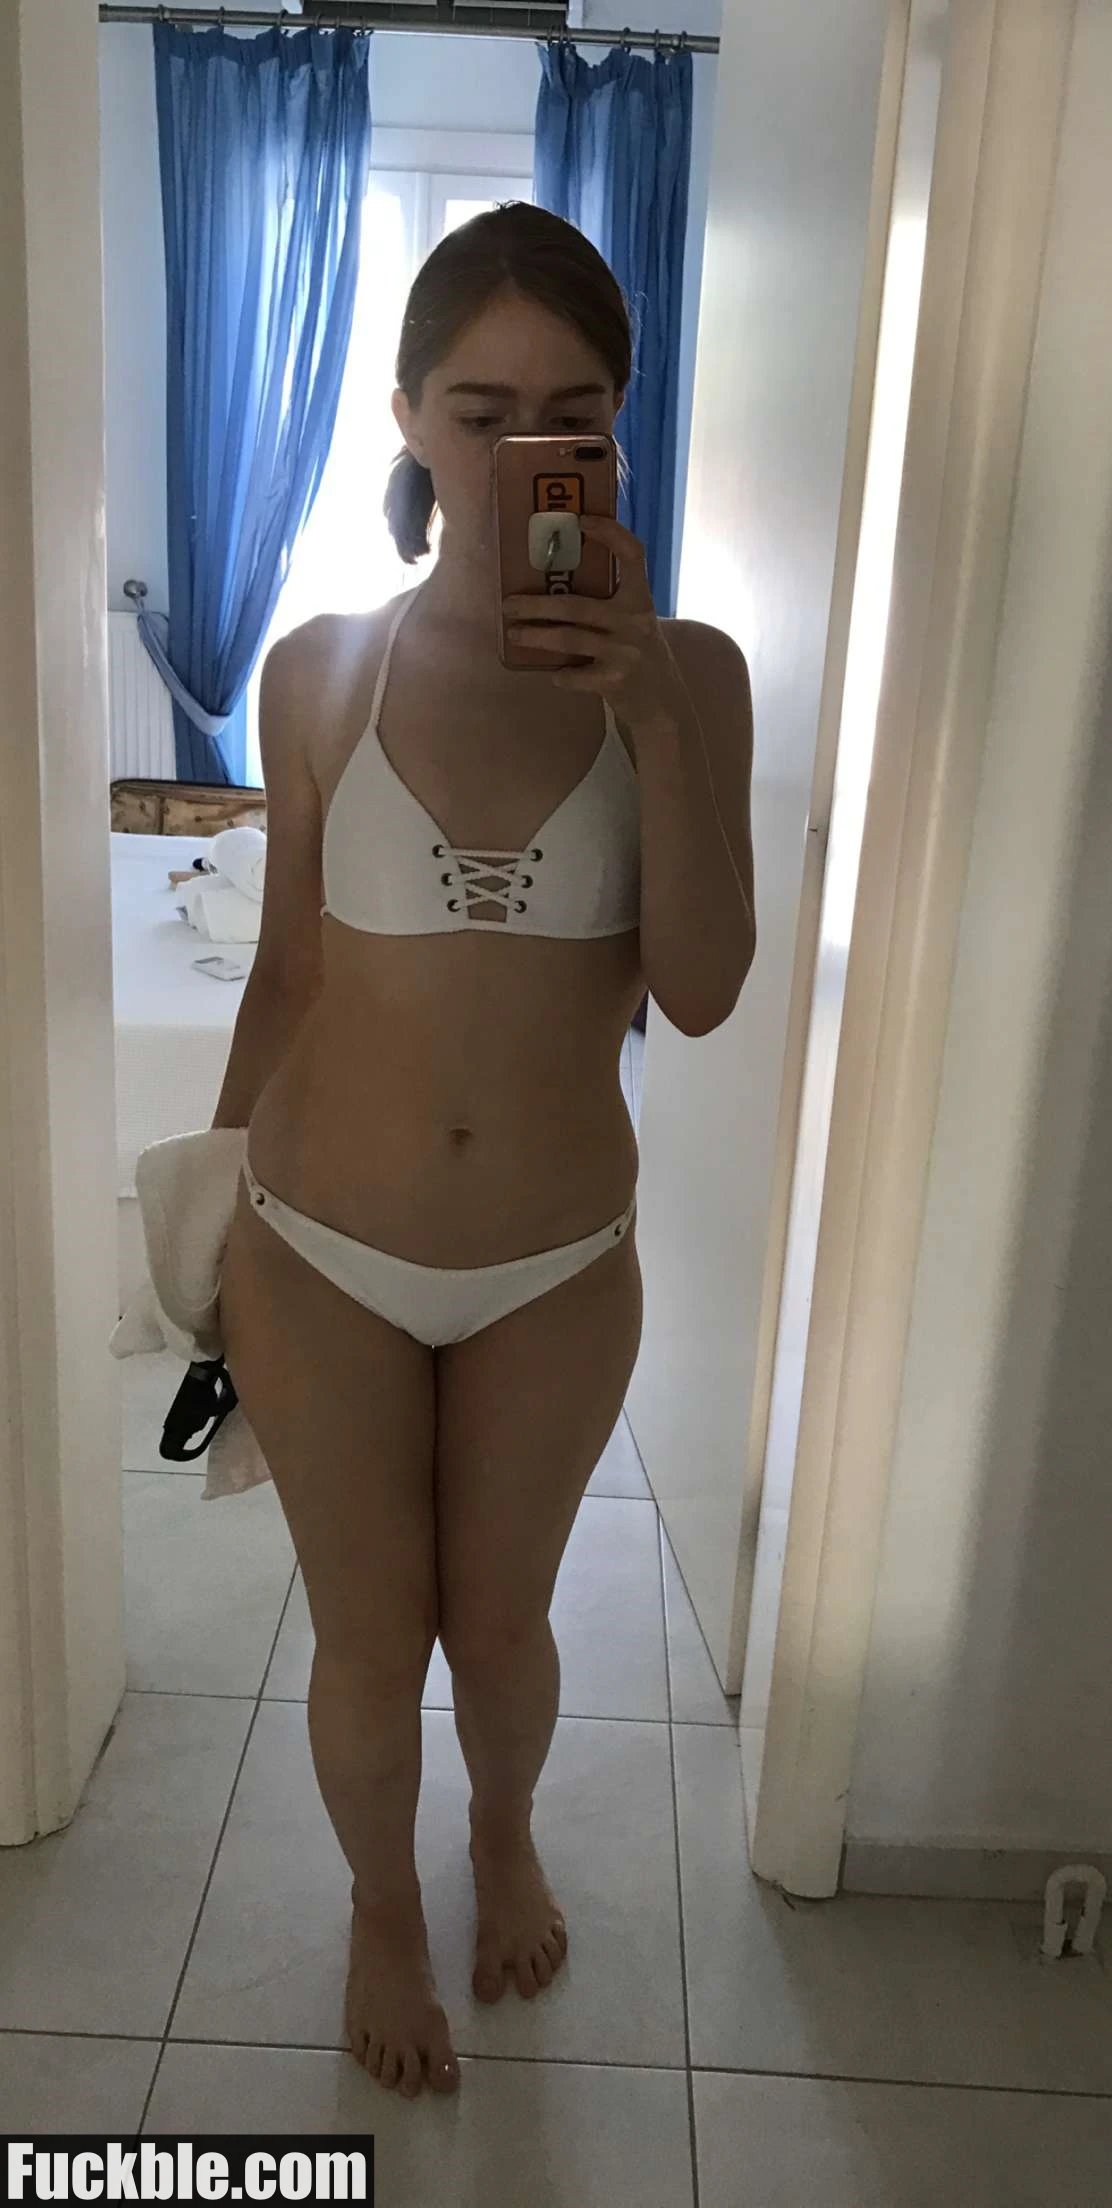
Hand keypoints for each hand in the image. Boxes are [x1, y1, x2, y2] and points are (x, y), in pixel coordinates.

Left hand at [501, 513, 687, 732]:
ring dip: (535, 636)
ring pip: (568, 638)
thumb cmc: (640, 656)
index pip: (632, 554)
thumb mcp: (635, 624)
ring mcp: (625, 652)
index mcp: (641, 600)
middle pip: (576, 604)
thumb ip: (610, 605)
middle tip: (508, 604)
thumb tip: (555, 586)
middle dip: (536, 604)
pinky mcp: (615, 680)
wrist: (664, 705)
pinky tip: (553, 674)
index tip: (580, 521)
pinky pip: (576, 674)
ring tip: (514, 633)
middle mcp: (634, 621)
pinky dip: (561, 675)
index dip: (609, 533)